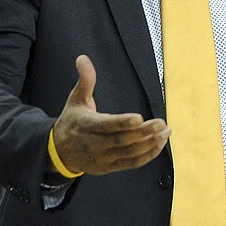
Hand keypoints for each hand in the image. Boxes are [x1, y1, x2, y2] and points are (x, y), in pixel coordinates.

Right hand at [50, 55, 170, 174]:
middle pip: (123, 140)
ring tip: (166, 132)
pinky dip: (147, 155)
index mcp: (87, 125)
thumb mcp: (75, 99)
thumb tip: (82, 58)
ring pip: (130, 152)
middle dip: (144, 132)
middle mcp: (95, 144)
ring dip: (150, 143)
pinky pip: (132, 163)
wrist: (59, 152)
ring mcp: (103, 158)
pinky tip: (160, 145)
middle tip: (162, 123)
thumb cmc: (72, 121)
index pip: (107, 125)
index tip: (139, 118)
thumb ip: (85, 80)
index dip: (123, 122)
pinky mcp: (109, 167)